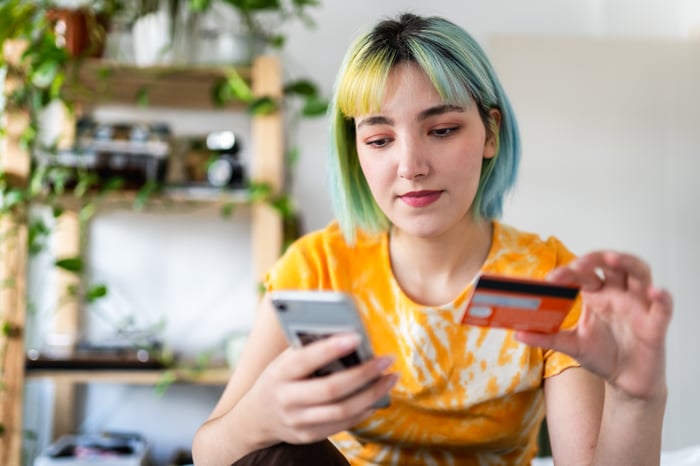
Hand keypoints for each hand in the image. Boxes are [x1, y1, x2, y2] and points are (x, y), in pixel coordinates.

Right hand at [246, 333, 396, 444]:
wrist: (255, 417)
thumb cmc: (278, 378)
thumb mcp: (284, 360)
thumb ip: (308, 350)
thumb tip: (346, 334)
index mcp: (279, 373)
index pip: (305, 360)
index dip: (330, 349)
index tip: (355, 337)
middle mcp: (286, 399)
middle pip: (331, 389)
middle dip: (363, 373)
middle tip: (386, 360)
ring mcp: (297, 421)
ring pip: (342, 410)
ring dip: (371, 394)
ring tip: (390, 378)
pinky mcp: (308, 435)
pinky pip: (342, 425)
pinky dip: (363, 410)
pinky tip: (377, 397)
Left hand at [515, 251, 672, 400]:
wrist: (626, 381)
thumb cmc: (602, 355)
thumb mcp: (571, 346)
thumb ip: (546, 338)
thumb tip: (517, 333)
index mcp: (597, 295)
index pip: (583, 274)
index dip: (568, 271)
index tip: (550, 279)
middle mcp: (618, 294)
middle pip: (611, 264)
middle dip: (595, 258)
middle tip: (577, 265)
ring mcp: (638, 305)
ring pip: (639, 272)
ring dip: (627, 262)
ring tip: (612, 259)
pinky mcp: (655, 323)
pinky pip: (663, 306)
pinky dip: (661, 297)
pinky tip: (653, 292)